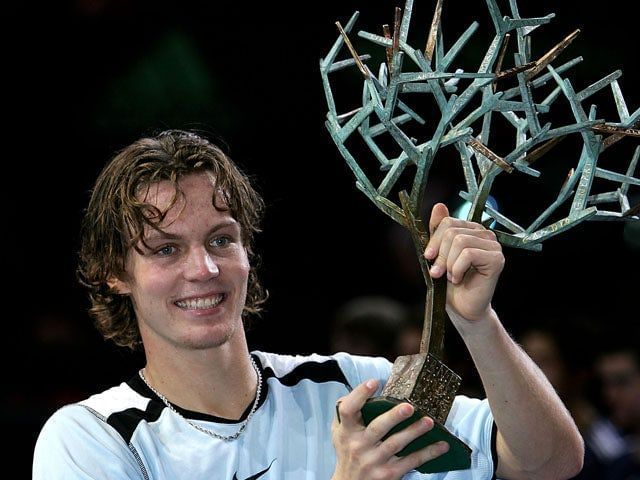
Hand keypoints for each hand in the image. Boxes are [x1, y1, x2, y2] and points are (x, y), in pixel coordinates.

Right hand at [331, 379, 448, 479]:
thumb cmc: (348, 451)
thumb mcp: (340, 432)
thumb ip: (347, 411)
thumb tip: (368, 387)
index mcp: (346, 431)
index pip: (348, 410)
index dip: (360, 394)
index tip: (374, 382)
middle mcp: (358, 446)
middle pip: (377, 428)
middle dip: (393, 417)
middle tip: (409, 407)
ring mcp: (373, 461)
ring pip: (396, 444)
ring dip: (414, 432)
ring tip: (429, 422)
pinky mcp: (388, 474)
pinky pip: (411, 461)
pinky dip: (428, 453)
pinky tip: (442, 445)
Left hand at [424, 203, 503, 328]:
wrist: (462, 308)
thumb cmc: (450, 282)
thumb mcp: (438, 253)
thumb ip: (438, 230)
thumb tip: (439, 206)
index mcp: (471, 230)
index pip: (448, 222)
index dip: (435, 240)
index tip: (429, 257)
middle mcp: (485, 234)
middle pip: (452, 232)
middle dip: (440, 255)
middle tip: (439, 272)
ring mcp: (493, 246)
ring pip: (459, 242)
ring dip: (449, 264)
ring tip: (451, 276)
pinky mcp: (497, 259)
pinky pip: (468, 254)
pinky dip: (457, 269)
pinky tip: (459, 279)